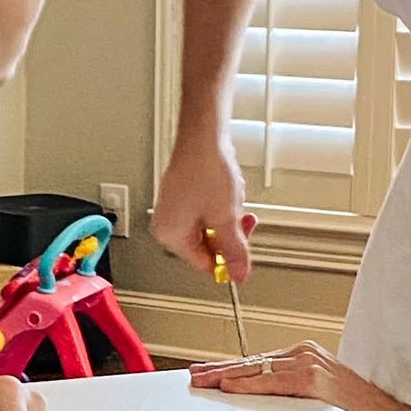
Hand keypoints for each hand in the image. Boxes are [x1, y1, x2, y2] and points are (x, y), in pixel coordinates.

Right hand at [150, 136, 254, 284]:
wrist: (203, 136)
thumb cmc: (204, 169)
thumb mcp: (226, 218)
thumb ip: (234, 251)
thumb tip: (239, 274)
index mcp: (170, 236)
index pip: (204, 264)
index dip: (228, 260)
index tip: (243, 254)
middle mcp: (167, 226)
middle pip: (206, 247)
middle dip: (229, 234)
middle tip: (242, 222)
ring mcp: (173, 212)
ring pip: (209, 230)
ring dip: (227, 219)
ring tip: (230, 200)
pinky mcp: (181, 199)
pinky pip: (206, 214)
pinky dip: (220, 208)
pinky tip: (224, 193)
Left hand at [193, 343, 373, 410]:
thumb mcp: (318, 393)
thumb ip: (292, 391)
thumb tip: (262, 400)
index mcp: (306, 356)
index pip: (258, 362)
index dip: (229, 368)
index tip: (208, 373)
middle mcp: (305, 354)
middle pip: (252, 362)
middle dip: (219, 370)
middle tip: (195, 375)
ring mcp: (310, 364)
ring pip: (256, 370)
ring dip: (224, 376)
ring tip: (202, 381)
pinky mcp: (314, 379)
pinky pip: (272, 383)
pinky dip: (248, 386)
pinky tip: (228, 388)